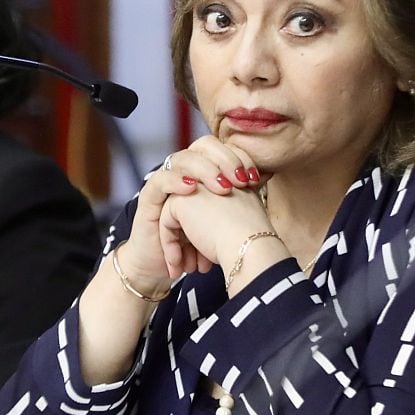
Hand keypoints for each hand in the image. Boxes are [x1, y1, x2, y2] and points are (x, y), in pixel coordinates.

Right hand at [122, 136, 260, 290]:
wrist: (171, 266)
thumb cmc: (200, 245)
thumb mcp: (224, 220)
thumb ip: (238, 198)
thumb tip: (265, 177)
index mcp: (204, 173)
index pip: (221, 149)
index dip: (238, 158)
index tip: (254, 179)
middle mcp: (184, 172)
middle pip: (203, 147)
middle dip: (224, 160)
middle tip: (239, 180)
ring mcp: (166, 182)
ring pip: (182, 159)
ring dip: (204, 170)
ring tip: (222, 188)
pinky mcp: (149, 197)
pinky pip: (161, 180)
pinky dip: (176, 182)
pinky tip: (191, 190)